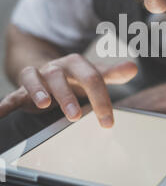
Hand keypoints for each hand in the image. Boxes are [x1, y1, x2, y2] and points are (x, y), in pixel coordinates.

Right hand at [0, 54, 137, 127]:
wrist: (47, 69)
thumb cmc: (74, 76)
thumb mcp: (93, 74)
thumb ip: (112, 73)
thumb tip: (133, 67)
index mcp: (76, 64)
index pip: (91, 77)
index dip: (101, 98)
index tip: (107, 121)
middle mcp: (55, 68)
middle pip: (61, 77)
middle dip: (67, 96)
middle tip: (75, 116)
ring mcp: (37, 77)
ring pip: (34, 78)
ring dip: (38, 91)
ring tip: (43, 104)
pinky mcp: (21, 89)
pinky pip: (12, 95)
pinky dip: (5, 103)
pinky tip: (0, 113)